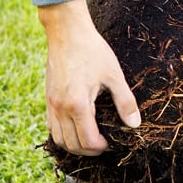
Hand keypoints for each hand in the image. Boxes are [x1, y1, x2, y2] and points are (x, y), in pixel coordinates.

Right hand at [38, 0, 140, 155]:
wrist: (66, 31)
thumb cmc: (91, 50)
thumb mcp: (114, 74)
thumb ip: (125, 101)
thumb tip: (134, 124)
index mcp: (78, 104)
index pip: (88, 141)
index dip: (102, 148)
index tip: (113, 142)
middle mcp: (60, 108)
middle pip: (72, 145)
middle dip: (89, 151)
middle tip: (104, 144)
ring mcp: (51, 104)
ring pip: (58, 139)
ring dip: (74, 145)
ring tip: (90, 140)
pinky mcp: (47, 98)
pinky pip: (51, 126)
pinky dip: (62, 134)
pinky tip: (76, 127)